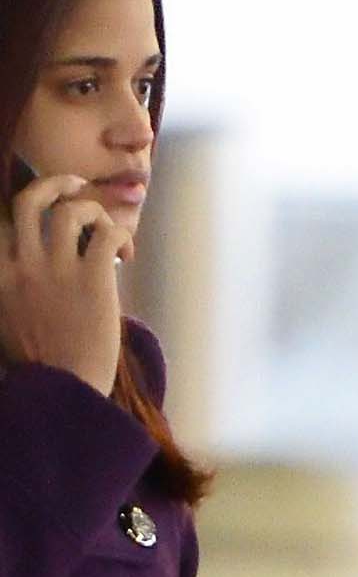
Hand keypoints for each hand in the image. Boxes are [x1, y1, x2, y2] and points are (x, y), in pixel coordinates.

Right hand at [0, 175, 134, 396]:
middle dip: (54, 184)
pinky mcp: (94, 279)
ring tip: (106, 228)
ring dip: (93, 211)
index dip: (24, 208)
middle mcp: (22, 263)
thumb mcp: (6, 321)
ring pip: (71, 210)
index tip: (41, 211)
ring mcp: (57, 269)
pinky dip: (119, 235)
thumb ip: (10, 288)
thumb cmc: (40, 365)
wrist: (64, 392)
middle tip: (74, 186)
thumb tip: (21, 273)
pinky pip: (106, 234)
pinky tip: (126, 253)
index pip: (3, 220)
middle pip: (30, 199)